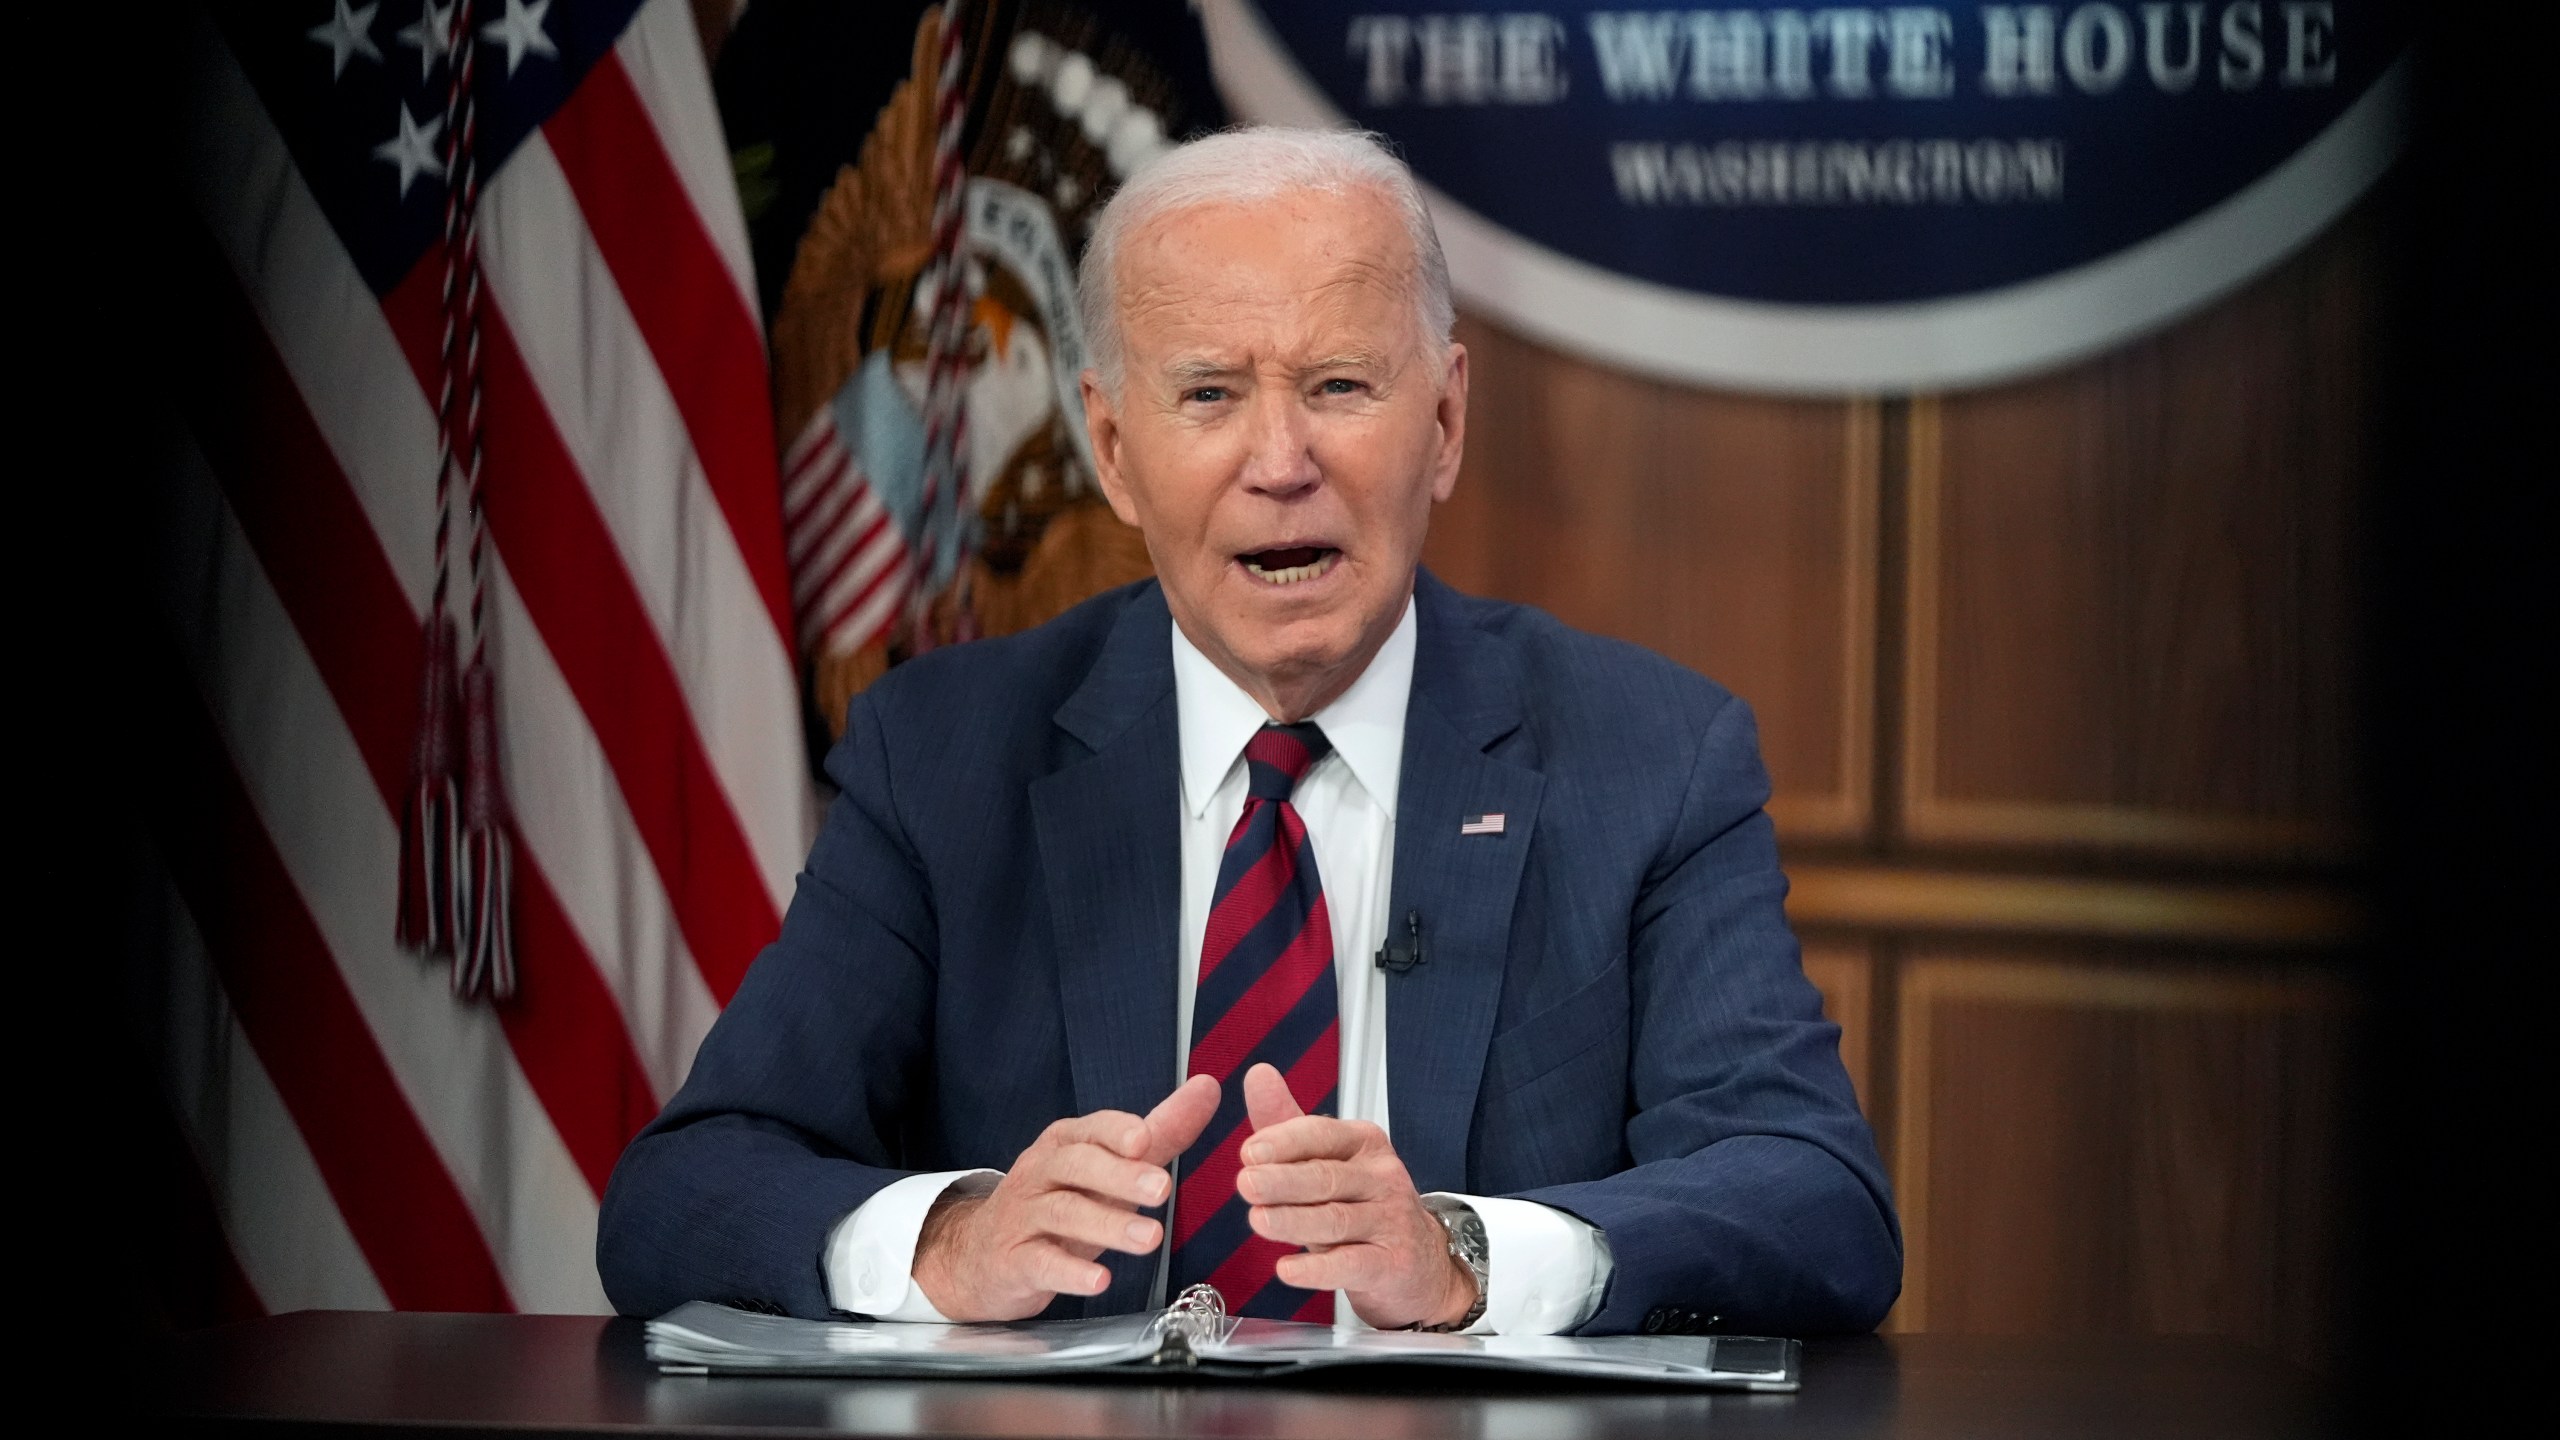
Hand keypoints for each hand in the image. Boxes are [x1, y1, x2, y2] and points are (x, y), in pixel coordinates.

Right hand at [913, 1074, 1219, 1320]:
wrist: (981, 1254)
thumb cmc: (1058, 1203)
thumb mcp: (1109, 1167)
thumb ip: (1160, 1132)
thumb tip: (1207, 1089)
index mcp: (1066, 1143)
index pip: (1092, 1130)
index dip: (1117, 1132)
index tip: (1145, 1139)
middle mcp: (1041, 1172)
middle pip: (1077, 1166)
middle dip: (1120, 1176)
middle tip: (1161, 1190)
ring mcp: (1024, 1216)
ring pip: (1064, 1213)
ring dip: (1108, 1226)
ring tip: (1150, 1239)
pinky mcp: (1014, 1260)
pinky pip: (1041, 1262)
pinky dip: (1070, 1272)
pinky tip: (1100, 1280)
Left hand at [1235, 1063, 1478, 1329]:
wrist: (1420, 1261)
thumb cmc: (1364, 1206)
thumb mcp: (1328, 1161)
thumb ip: (1287, 1122)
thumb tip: (1258, 1075)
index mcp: (1363, 1144)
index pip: (1322, 1134)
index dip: (1284, 1142)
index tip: (1249, 1151)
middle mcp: (1381, 1177)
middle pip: (1327, 1176)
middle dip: (1282, 1180)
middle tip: (1246, 1183)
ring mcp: (1391, 1221)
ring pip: (1336, 1219)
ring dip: (1293, 1220)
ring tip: (1259, 1220)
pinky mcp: (1392, 1264)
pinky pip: (1351, 1264)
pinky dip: (1317, 1269)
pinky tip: (1288, 1269)